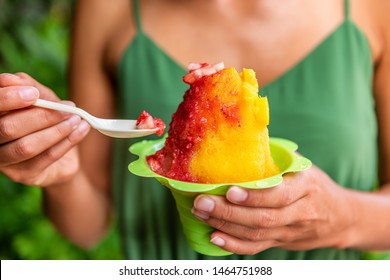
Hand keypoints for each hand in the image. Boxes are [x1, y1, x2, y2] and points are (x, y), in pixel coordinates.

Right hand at [0, 73, 89, 185]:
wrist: (63, 154)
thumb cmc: (47, 120)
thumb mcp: (41, 98)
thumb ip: (27, 87)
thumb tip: (11, 79)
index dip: (7, 99)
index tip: (33, 93)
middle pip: (7, 128)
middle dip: (41, 116)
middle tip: (68, 108)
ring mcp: (5, 163)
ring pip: (27, 146)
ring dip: (56, 130)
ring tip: (77, 119)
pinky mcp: (24, 175)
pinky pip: (46, 158)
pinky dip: (67, 142)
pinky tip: (82, 130)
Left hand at [192, 165, 354, 254]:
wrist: (341, 217)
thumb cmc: (315, 185)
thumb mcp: (302, 167)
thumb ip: (277, 158)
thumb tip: (241, 139)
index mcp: (305, 187)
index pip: (279, 196)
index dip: (254, 196)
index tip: (229, 191)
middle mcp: (300, 212)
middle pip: (263, 218)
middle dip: (228, 212)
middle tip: (202, 203)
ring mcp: (291, 231)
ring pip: (257, 234)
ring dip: (226, 226)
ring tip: (201, 214)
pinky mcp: (282, 243)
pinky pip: (257, 248)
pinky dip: (234, 245)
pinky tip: (215, 237)